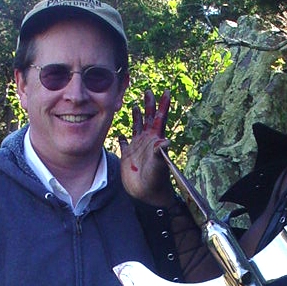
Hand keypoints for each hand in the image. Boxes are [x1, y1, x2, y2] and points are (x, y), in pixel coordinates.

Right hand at [118, 88, 172, 203]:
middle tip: (149, 91)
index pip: (160, 118)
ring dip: (136, 116)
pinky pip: (123, 142)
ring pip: (136, 126)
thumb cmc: (156, 179)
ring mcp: (137, 147)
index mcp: (155, 139)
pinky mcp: (127, 155)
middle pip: (148, 118)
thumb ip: (161, 152)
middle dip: (149, 105)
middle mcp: (146, 140)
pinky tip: (119, 131)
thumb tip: (166, 140)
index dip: (163, 105)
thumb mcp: (159, 164)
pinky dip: (121, 136)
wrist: (146, 194)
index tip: (166, 91)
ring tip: (135, 104)